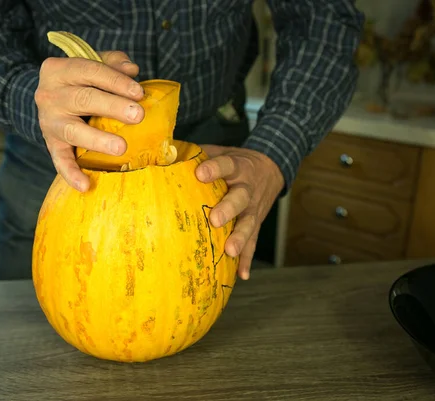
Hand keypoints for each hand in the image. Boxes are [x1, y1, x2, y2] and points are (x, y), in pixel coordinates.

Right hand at [34, 51, 144, 190]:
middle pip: (83, 99)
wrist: (48, 100)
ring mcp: (49, 122)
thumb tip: (132, 70)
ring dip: (97, 140)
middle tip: (137, 115)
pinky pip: (60, 160)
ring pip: (73, 130)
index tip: (139, 93)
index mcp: (59, 69)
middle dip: (112, 107)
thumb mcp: (91, 63)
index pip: (90, 70)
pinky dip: (71, 174)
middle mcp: (49, 95)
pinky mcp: (51, 144)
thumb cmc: (79, 81)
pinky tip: (85, 186)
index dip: (116, 81)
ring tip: (121, 147)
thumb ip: (112, 61)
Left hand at [195, 145, 284, 279]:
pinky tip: (241, 275)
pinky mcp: (257, 224)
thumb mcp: (221, 151)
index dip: (215, 169)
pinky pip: (253, 243)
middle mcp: (247, 188)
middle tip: (214, 219)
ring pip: (249, 224)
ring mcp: (254, 209)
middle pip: (240, 198)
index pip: (227, 165)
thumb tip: (163, 152)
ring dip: (240, 238)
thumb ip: (197, 153)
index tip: (200, 174)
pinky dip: (247, 259)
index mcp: (237, 167)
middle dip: (228, 209)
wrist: (271, 167)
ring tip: (229, 251)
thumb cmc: (235, 162)